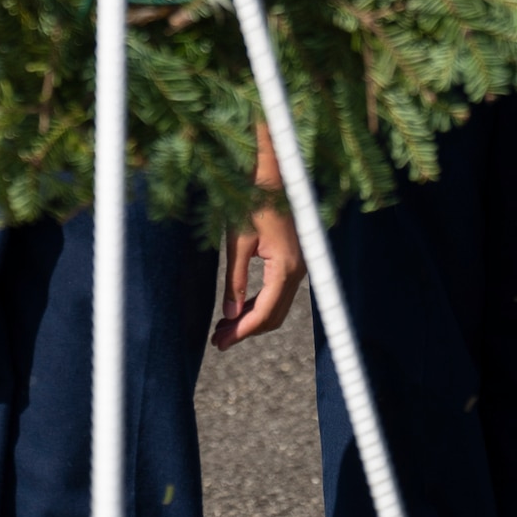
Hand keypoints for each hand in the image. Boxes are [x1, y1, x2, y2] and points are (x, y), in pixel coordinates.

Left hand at [213, 202, 305, 350]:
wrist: (272, 173)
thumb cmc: (252, 201)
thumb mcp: (238, 241)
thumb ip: (234, 280)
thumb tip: (230, 315)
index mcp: (285, 267)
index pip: (264, 313)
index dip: (242, 331)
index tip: (220, 343)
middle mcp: (298, 271)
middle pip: (273, 315)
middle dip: (245, 330)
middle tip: (217, 341)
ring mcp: (298, 266)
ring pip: (276, 306)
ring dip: (251, 319)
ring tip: (223, 328)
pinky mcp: (293, 260)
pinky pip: (277, 292)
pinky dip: (258, 304)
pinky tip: (239, 308)